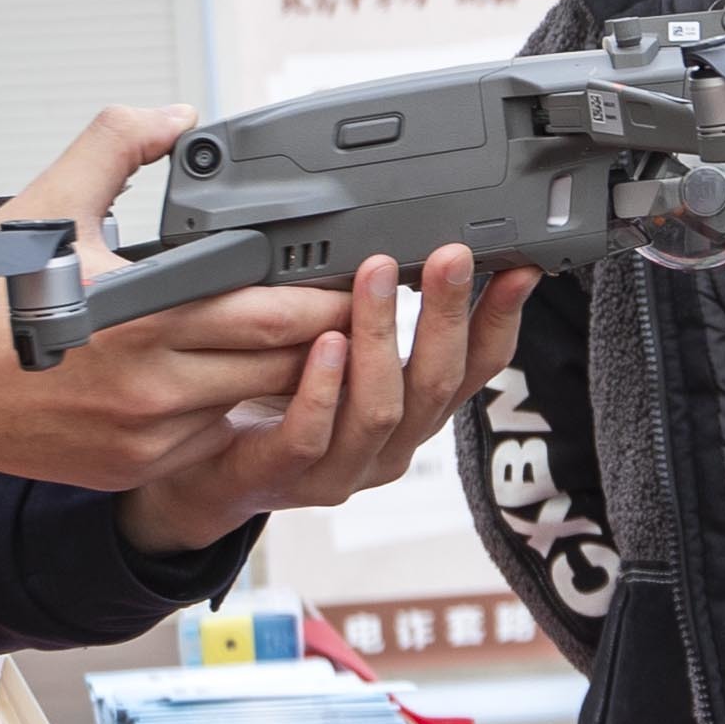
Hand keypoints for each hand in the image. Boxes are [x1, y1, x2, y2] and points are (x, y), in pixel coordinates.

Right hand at [0, 105, 347, 494]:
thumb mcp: (49, 200)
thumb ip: (118, 143)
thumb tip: (177, 119)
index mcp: (147, 313)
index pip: (277, 312)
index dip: (327, 295)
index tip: (352, 274)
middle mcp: (155, 383)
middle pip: (284, 366)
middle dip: (323, 338)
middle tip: (345, 307)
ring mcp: (147, 434)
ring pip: (252, 407)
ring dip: (279, 378)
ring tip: (288, 341)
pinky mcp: (130, 467)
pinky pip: (208, 442)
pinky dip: (226, 413)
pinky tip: (220, 381)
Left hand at [110, 246, 541, 553]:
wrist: (208, 477)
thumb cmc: (279, 404)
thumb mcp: (346, 356)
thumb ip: (377, 319)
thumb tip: (411, 245)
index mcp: (414, 415)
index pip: (476, 368)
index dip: (500, 318)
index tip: (517, 267)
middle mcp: (390, 447)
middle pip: (437, 384)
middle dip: (448, 315)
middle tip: (451, 256)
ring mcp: (341, 470)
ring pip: (382, 410)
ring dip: (384, 336)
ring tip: (377, 275)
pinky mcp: (284, 478)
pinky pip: (311, 436)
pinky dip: (324, 388)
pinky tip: (325, 343)